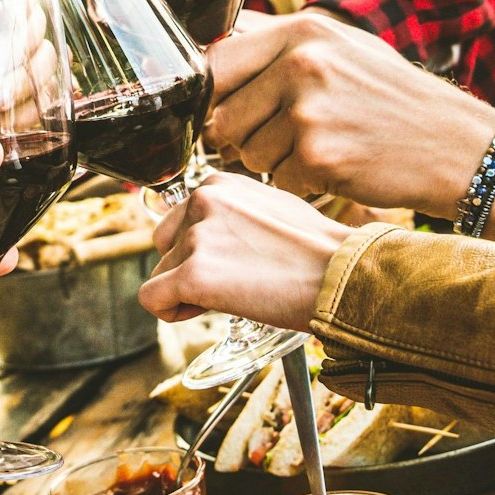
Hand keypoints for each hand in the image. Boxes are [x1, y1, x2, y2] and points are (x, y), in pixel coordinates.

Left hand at [139, 173, 352, 329]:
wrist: (342, 275)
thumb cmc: (319, 251)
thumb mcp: (269, 210)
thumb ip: (232, 215)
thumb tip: (212, 236)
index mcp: (219, 183)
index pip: (180, 221)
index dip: (200, 250)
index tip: (232, 264)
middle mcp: (202, 201)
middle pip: (165, 247)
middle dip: (188, 269)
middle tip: (232, 283)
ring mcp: (197, 236)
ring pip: (160, 274)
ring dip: (187, 291)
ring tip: (235, 294)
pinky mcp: (194, 273)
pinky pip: (152, 299)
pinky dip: (171, 312)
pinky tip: (206, 310)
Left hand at [204, 11, 494, 212]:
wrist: (458, 145)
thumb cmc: (394, 99)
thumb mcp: (342, 47)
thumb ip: (279, 46)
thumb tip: (210, 50)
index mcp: (302, 30)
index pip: (215, 61)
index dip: (214, 95)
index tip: (229, 109)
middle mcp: (301, 64)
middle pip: (222, 115)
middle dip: (242, 137)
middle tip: (282, 139)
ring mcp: (309, 110)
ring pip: (246, 152)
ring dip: (273, 162)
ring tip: (320, 148)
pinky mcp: (318, 156)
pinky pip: (278, 179)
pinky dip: (301, 183)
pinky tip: (337, 168)